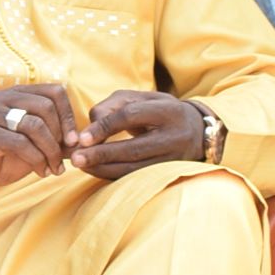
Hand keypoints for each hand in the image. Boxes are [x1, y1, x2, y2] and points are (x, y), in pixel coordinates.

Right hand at [0, 84, 76, 198]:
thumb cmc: (1, 157)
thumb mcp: (33, 144)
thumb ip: (54, 138)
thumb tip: (84, 141)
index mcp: (14, 95)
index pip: (54, 92)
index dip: (69, 115)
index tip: (75, 140)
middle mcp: (1, 99)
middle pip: (46, 107)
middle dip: (61, 135)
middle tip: (66, 157)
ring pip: (36, 125)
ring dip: (51, 151)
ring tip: (54, 169)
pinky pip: (21, 144)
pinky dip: (38, 160)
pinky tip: (42, 172)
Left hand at [68, 90, 207, 180]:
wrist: (199, 132)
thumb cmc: (160, 110)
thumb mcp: (143, 98)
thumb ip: (114, 104)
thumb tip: (90, 124)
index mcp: (167, 111)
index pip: (131, 117)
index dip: (104, 127)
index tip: (81, 138)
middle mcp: (173, 137)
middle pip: (132, 148)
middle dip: (101, 154)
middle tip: (76, 158)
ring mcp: (172, 158)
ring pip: (134, 168)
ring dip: (103, 169)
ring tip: (80, 165)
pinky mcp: (166, 173)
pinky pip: (135, 176)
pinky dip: (112, 175)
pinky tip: (94, 170)